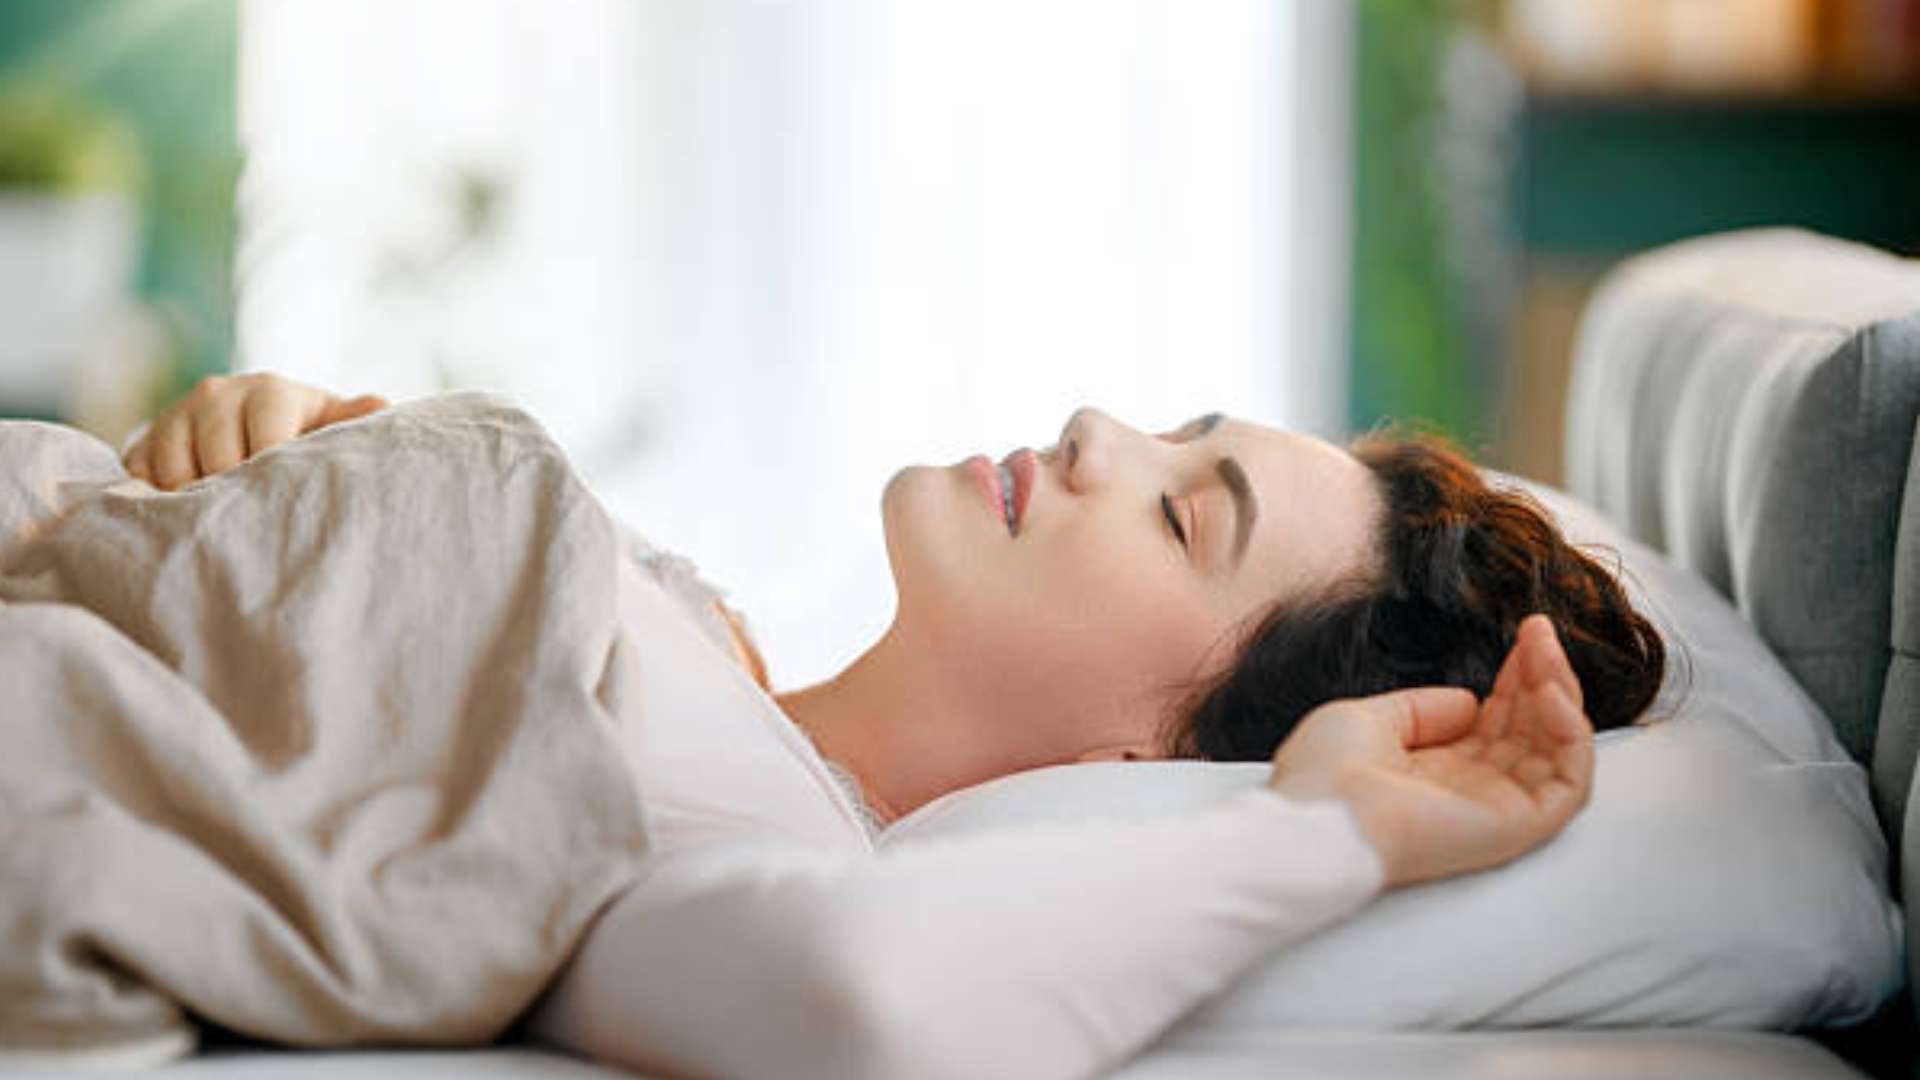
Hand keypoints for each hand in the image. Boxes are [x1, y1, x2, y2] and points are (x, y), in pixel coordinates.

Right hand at [123, 373, 388, 489]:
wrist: (247, 422)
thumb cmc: (302, 430)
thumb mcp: (330, 423)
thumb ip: (352, 418)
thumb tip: (382, 404)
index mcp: (269, 391)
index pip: (266, 442)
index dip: (272, 477)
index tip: (284, 499)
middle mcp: (218, 393)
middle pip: (217, 462)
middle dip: (235, 493)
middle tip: (255, 515)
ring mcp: (176, 414)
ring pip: (174, 472)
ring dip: (197, 500)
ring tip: (226, 512)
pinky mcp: (144, 438)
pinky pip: (141, 478)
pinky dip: (161, 502)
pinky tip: (189, 508)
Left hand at [1267, 614, 1594, 888]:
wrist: (1317, 821)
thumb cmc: (1324, 776)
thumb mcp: (1369, 720)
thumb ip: (1423, 708)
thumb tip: (1472, 702)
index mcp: (1436, 772)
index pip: (1496, 721)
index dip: (1515, 678)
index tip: (1526, 634)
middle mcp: (1471, 791)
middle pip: (1530, 730)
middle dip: (1541, 676)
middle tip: (1539, 630)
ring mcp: (1496, 811)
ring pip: (1557, 752)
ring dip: (1561, 696)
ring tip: (1545, 653)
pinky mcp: (1515, 828)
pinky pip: (1569, 784)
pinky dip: (1572, 736)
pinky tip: (1549, 693)